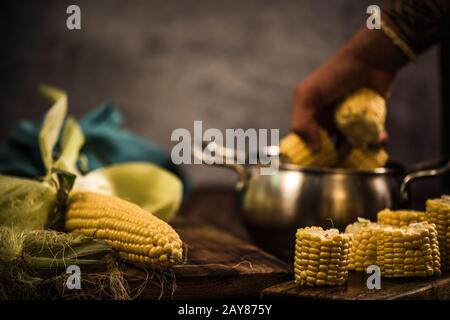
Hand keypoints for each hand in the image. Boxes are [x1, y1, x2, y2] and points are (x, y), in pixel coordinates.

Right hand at [291, 27, 407, 149]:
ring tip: (365, 151)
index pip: (307, 138)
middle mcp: (329, 118)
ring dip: (358, 150)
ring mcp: (349, 119)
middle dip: (336, 155)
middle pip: (330, 145)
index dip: (310, 150)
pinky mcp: (368, 119)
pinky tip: (379, 141)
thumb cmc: (335, 75)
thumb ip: (301, 122)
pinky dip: (374, 141)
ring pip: (350, 142)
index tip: (317, 161)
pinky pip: (369, 136)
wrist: (369, 60)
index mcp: (311, 113)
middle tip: (343, 161)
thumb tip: (315, 149)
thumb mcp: (308, 95)